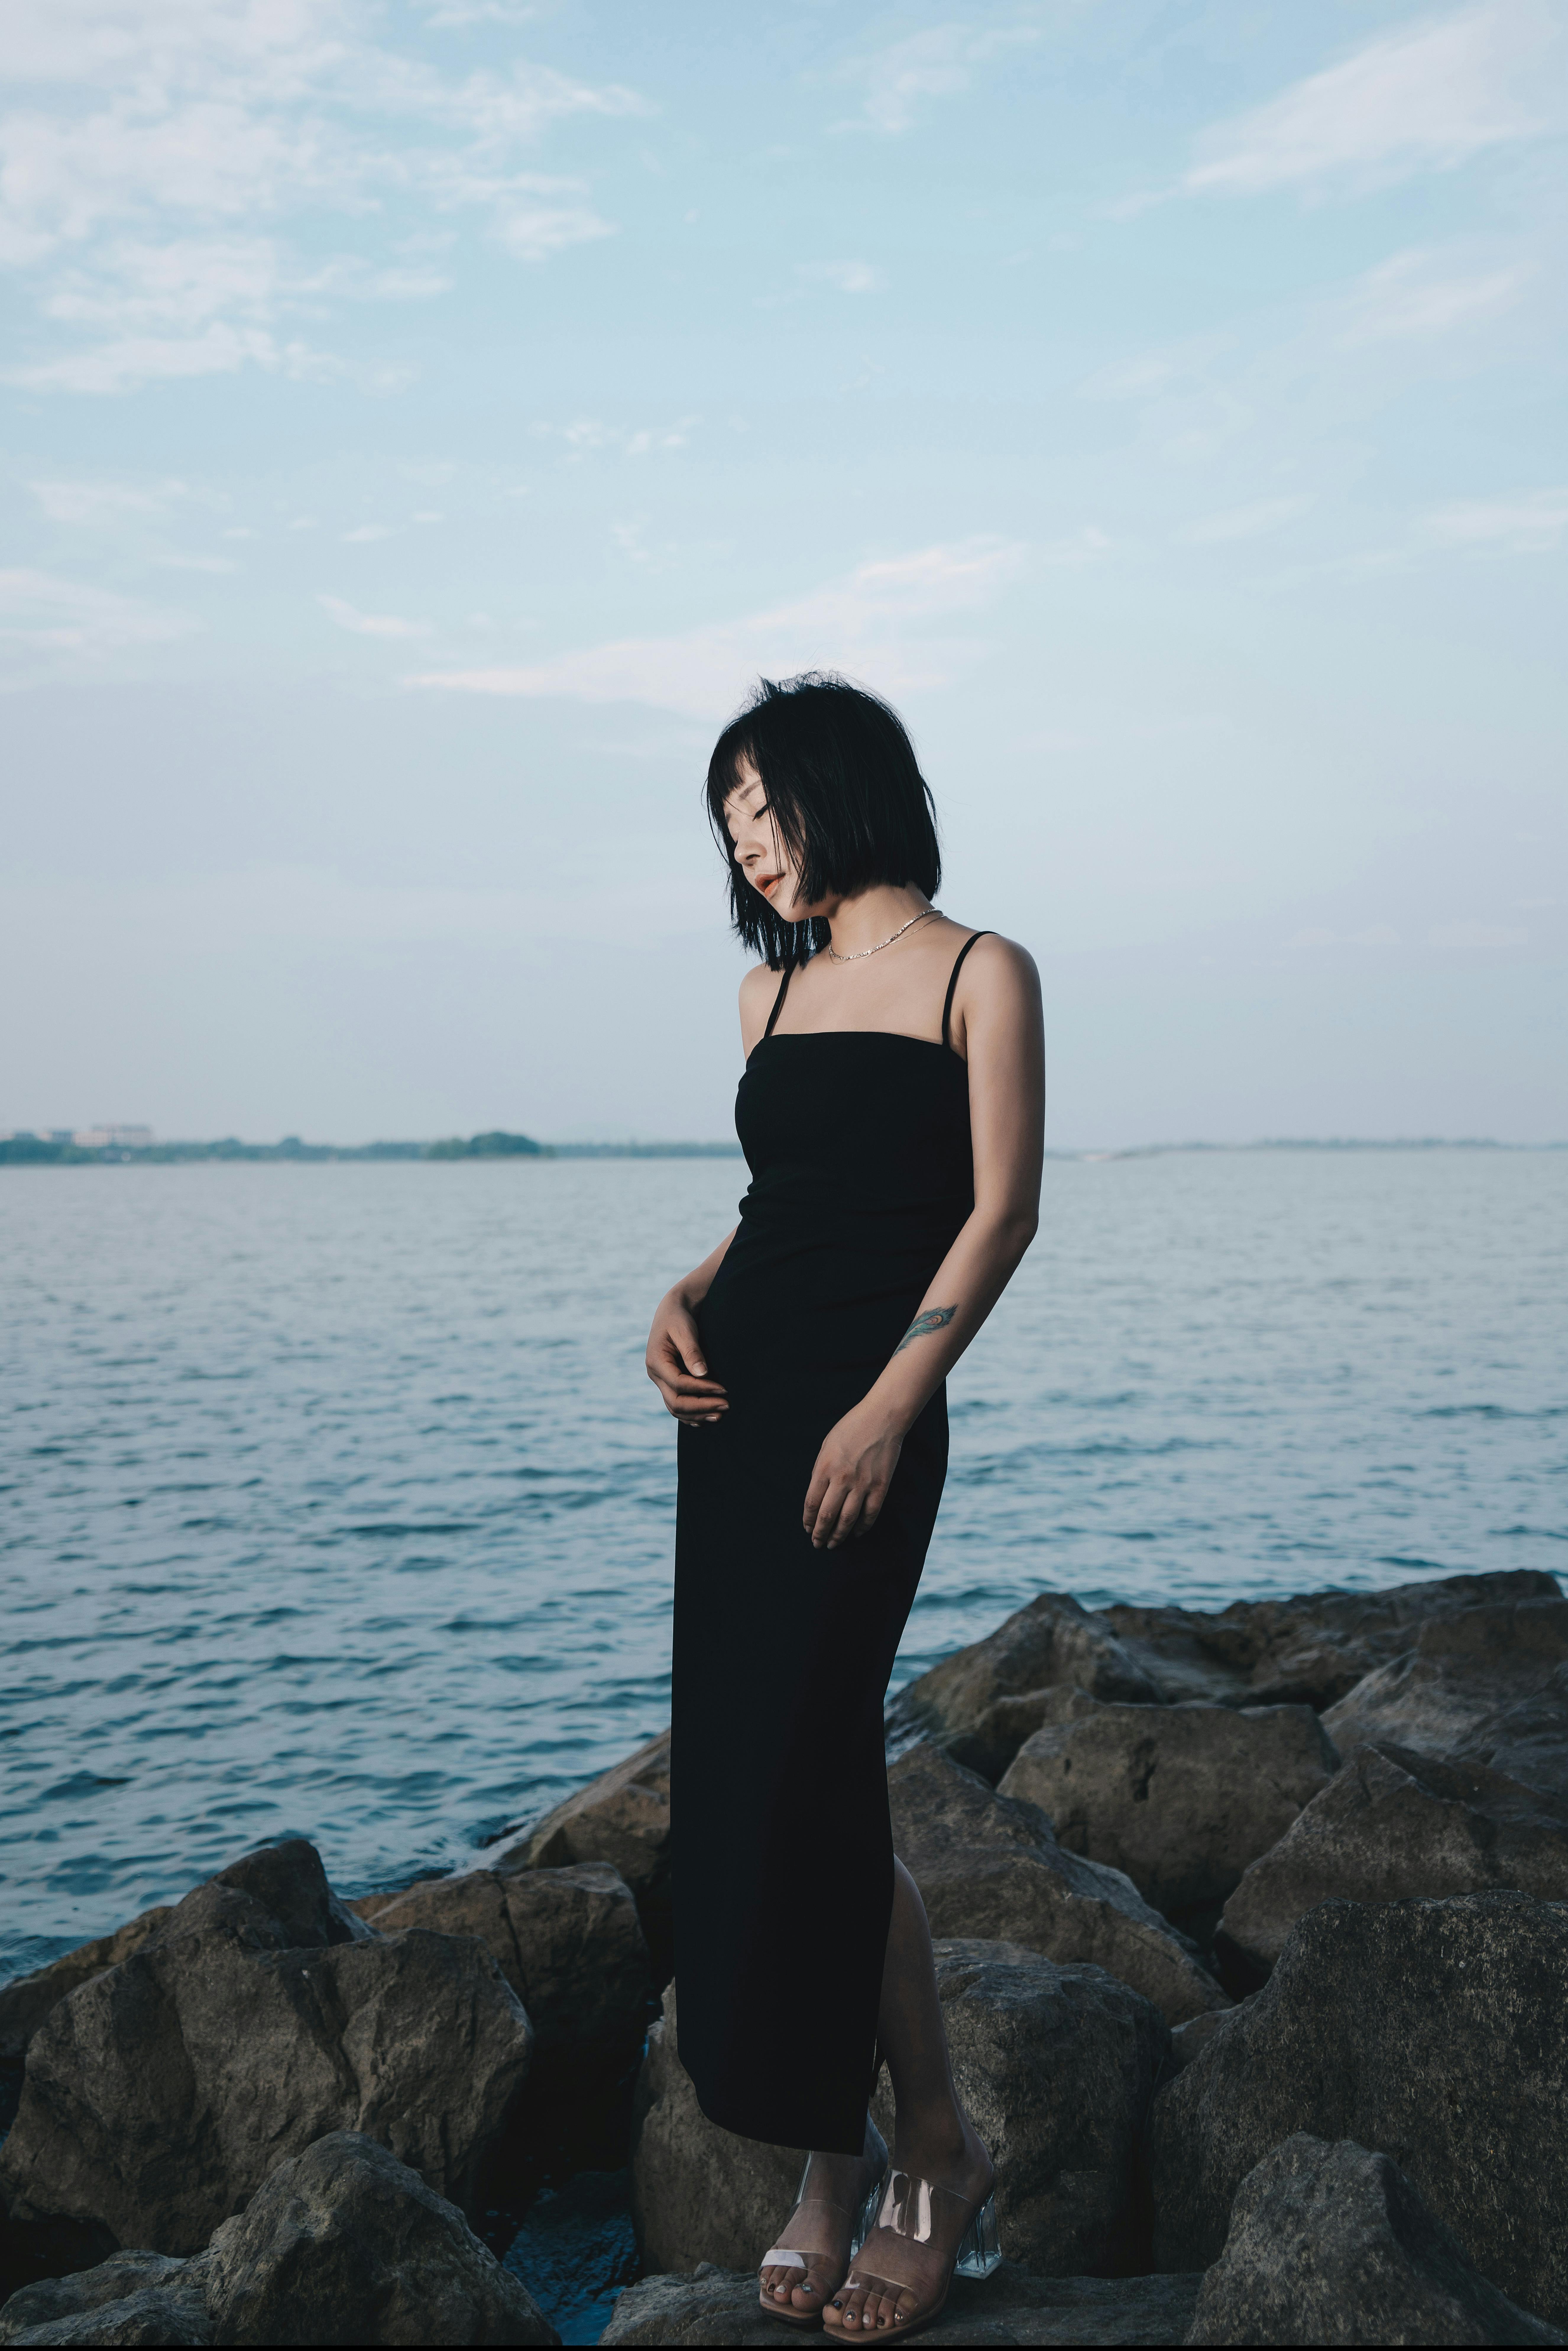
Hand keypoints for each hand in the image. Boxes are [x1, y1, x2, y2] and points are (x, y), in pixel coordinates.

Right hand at [646, 1289, 727, 1426]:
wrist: (673, 1311)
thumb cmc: (679, 1317)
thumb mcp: (685, 1330)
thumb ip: (692, 1352)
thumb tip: (702, 1374)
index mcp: (656, 1361)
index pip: (679, 1384)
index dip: (702, 1389)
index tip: (723, 1389)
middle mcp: (655, 1374)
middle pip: (675, 1402)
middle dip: (701, 1407)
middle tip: (726, 1405)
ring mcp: (660, 1381)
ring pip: (675, 1408)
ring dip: (697, 1415)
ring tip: (720, 1415)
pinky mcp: (668, 1382)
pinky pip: (676, 1405)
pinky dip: (691, 1414)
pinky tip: (707, 1417)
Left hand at [803, 1403, 903, 1549]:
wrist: (882, 1418)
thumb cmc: (851, 1428)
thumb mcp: (826, 1446)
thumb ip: (820, 1471)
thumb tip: (818, 1496)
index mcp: (824, 1467)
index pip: (812, 1503)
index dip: (808, 1520)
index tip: (807, 1529)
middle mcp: (842, 1479)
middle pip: (827, 1516)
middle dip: (820, 1534)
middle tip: (817, 1544)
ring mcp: (862, 1484)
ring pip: (848, 1520)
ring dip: (839, 1535)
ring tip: (833, 1544)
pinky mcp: (880, 1486)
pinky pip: (870, 1514)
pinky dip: (862, 1527)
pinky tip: (856, 1533)